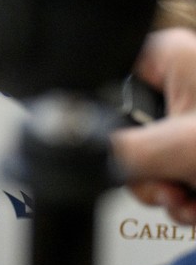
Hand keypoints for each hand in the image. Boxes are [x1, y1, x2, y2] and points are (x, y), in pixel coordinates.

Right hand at [115, 27, 195, 222]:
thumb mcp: (182, 149)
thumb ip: (121, 152)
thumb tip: (79, 155)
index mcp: (171, 58)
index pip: (109, 80)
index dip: (110, 121)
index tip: (123, 153)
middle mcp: (185, 80)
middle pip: (133, 129)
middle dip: (149, 174)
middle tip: (168, 191)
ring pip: (160, 157)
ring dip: (171, 193)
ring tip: (192, 206)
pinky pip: (185, 170)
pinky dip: (191, 196)